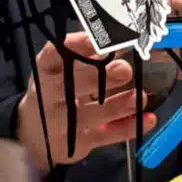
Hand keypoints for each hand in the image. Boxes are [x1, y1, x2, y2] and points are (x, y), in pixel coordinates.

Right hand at [16, 31, 155, 173]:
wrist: (34, 136)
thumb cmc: (56, 93)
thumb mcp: (61, 71)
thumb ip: (86, 56)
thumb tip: (122, 38)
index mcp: (45, 70)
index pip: (53, 54)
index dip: (76, 45)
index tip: (100, 39)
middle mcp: (48, 96)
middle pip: (69, 86)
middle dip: (96, 78)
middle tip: (124, 69)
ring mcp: (61, 122)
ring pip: (89, 114)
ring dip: (117, 105)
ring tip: (139, 97)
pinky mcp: (77, 143)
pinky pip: (104, 136)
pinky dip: (127, 128)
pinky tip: (147, 119)